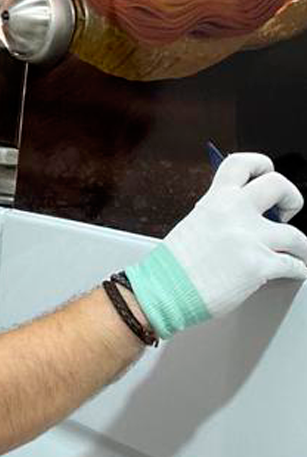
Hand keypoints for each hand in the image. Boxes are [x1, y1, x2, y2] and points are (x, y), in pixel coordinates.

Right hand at [126, 153, 306, 338]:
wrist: (162, 292)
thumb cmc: (172, 267)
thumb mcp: (192, 226)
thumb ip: (220, 216)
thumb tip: (246, 219)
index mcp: (215, 200)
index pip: (243, 164)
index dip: (262, 165)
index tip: (269, 174)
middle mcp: (234, 213)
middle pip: (279, 186)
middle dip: (293, 199)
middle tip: (288, 213)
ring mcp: (249, 239)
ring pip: (297, 235)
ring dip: (301, 247)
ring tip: (298, 253)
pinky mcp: (259, 266)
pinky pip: (294, 266)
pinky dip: (298, 270)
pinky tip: (294, 272)